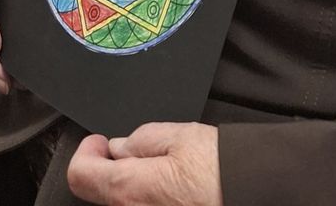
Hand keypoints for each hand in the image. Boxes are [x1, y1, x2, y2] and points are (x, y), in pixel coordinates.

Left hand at [67, 122, 221, 205]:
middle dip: (112, 169)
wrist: (255, 194)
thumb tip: (119, 147)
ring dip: (131, 187)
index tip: (100, 143)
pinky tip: (172, 192)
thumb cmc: (222, 169)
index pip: (80, 176)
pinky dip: (147, 201)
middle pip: (101, 193)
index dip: (87, 153)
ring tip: (162, 173)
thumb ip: (141, 140)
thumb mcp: (179, 136)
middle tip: (137, 154)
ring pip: (122, 205)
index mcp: (131, 190)